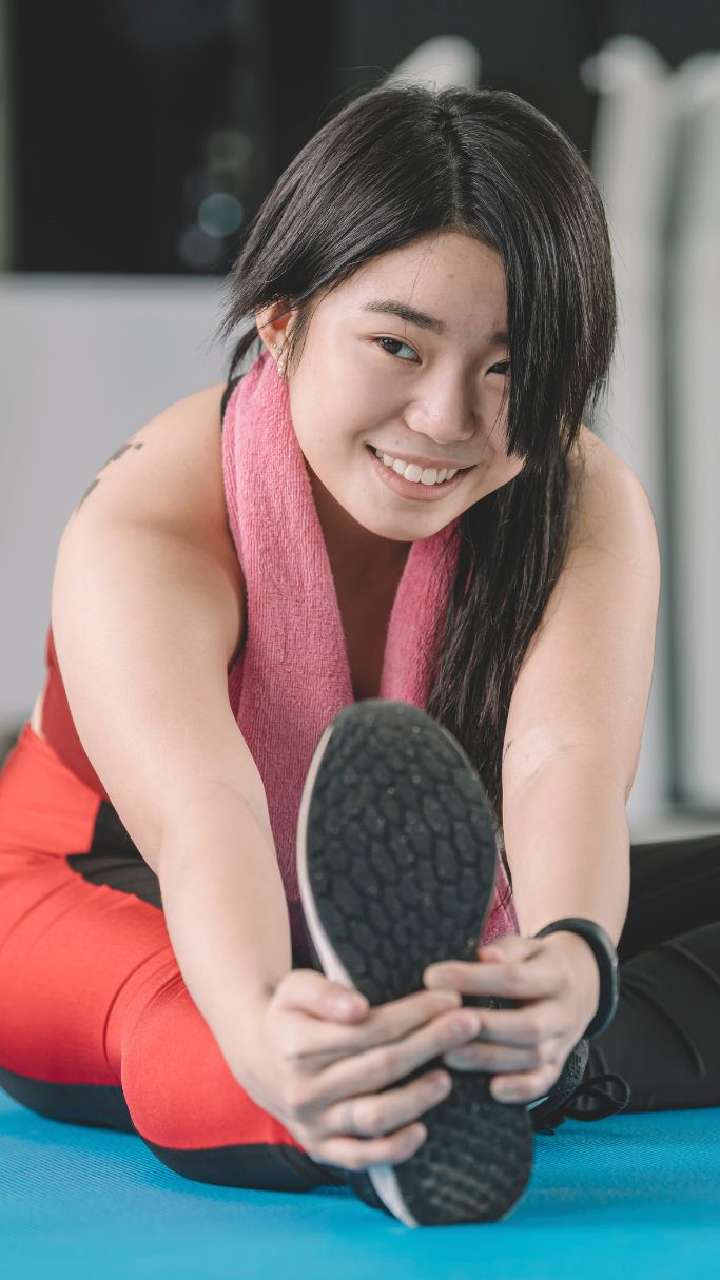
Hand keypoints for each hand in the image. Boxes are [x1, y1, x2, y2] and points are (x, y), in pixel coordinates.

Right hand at [231, 968, 488, 1171]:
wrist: (257, 1056)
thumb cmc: (289, 1013)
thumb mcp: (296, 987)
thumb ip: (326, 992)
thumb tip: (359, 1008)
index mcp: (296, 1044)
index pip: (369, 1029)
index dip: (414, 1013)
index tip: (449, 998)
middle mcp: (302, 1089)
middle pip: (381, 1067)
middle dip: (431, 1043)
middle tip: (470, 1024)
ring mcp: (311, 1122)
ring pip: (374, 1115)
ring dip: (418, 1098)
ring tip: (449, 1077)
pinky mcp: (318, 1147)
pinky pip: (358, 1157)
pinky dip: (392, 1150)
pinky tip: (422, 1130)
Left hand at [423, 931, 600, 1104]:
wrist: (581, 985)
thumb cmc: (536, 962)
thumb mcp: (526, 946)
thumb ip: (505, 950)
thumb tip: (485, 956)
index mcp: (556, 975)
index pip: (514, 979)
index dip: (473, 979)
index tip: (432, 977)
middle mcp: (563, 1012)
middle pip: (528, 1026)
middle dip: (483, 1027)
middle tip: (442, 1025)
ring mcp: (564, 1042)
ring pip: (533, 1058)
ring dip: (489, 1059)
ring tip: (449, 1055)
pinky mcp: (558, 1065)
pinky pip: (544, 1083)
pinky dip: (520, 1090)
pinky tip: (491, 1090)